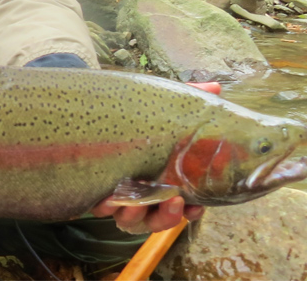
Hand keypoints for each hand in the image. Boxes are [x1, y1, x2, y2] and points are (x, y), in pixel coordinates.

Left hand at [90, 81, 218, 233]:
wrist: (92, 107)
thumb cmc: (133, 113)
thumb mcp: (160, 106)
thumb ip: (187, 98)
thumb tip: (215, 87)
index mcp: (159, 180)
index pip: (178, 205)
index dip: (189, 211)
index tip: (197, 207)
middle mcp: (138, 193)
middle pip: (155, 219)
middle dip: (167, 217)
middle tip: (175, 200)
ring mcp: (114, 194)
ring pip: (128, 220)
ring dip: (136, 215)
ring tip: (138, 202)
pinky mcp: (90, 189)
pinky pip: (97, 207)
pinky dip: (105, 205)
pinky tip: (108, 198)